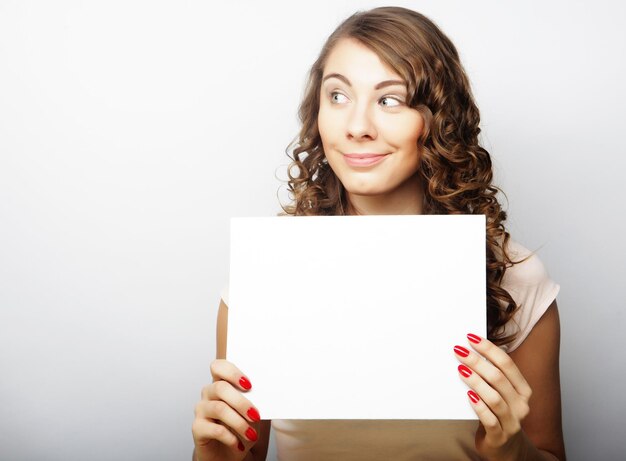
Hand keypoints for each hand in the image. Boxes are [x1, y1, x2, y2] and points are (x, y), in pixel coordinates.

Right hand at [192, 359, 260, 460]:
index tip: (249, 385)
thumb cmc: (241, 430)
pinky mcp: (197, 428)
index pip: (218, 366)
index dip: (232, 372)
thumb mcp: (252, 414)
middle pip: (220, 387)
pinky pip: (215, 429)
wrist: (229, 455)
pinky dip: (231, 437)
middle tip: (255, 414)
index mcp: (221, 384)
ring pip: (219, 409)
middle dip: (241, 402)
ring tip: (251, 435)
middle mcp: (208, 394)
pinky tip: (239, 444)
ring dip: (239, 422)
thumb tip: (265, 396)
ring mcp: (201, 410)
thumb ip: (254, 401)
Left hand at [453, 334, 531, 460]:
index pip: (507, 364)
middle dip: (477, 362)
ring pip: (494, 397)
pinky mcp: (500, 436)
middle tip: (459, 351)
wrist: (506, 449)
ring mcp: (512, 422)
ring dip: (476, 381)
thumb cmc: (499, 414)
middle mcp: (521, 405)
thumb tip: (471, 349)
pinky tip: (469, 396)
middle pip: (498, 378)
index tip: (471, 337)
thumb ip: (492, 376)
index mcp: (523, 390)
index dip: (488, 349)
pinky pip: (490, 419)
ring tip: (460, 369)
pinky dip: (479, 406)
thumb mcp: (502, 393)